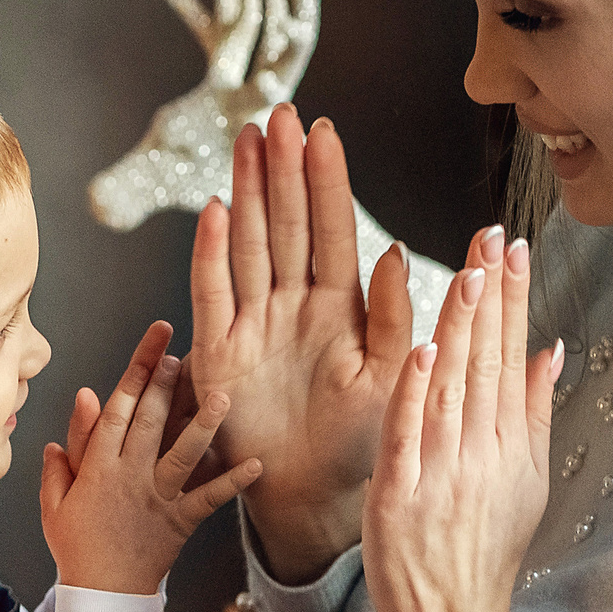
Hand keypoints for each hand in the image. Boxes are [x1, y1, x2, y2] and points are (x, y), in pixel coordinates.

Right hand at [41, 322, 260, 595]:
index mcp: (98, 467)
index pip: (117, 409)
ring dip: (203, 424)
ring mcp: (157, 498)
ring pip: (181, 454)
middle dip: (167, 384)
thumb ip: (65, 455)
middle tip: (186, 353)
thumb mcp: (56, 501)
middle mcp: (129, 476)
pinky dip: (232, 482)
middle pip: (149, 421)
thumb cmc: (77, 546)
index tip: (156, 343)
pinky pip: (208, 499)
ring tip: (223, 396)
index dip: (136, 371)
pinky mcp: (180, 521)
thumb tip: (80, 403)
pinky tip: (256, 464)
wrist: (102, 593)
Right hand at [186, 105, 420, 581]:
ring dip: (247, 192)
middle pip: (285, 223)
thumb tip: (400, 255)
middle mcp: (293, 306)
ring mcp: (253, 324)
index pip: (332, 229)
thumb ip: (397, 316)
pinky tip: (215, 211)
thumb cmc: (361, 441)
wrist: (314, 496)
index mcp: (340, 308)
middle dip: (282, 168)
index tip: (323, 131)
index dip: (326, 181)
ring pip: (249, 244)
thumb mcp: (395, 376)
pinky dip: (211, 253)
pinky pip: (212, 293)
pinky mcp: (220, 351)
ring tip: (247, 141)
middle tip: (277, 114)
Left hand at [364, 227, 562, 611]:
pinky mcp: (400, 497)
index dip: (513, 300)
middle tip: (493, 237)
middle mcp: (482, 456)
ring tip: (466, 270)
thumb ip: (533, 414)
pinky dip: (416, 391)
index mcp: (512, 448)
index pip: (512, 357)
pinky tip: (422, 345)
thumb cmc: (481, 555)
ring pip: (451, 387)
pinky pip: (408, 435)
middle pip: (487, 363)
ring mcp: (441, 476)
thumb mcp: (524, 485)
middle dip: (490, 297)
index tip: (515, 248)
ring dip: (458, 327)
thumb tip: (551, 348)